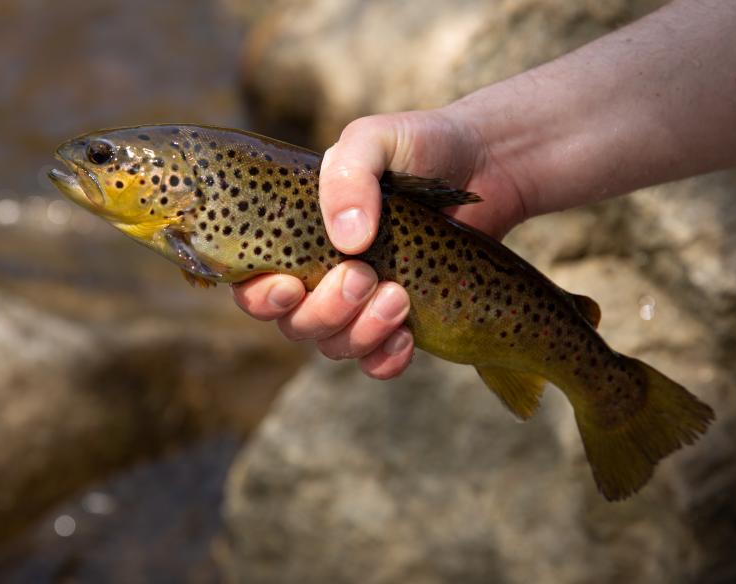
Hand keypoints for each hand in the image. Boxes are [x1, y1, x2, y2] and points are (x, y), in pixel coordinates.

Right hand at [232, 106, 526, 377]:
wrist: (484, 164)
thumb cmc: (417, 145)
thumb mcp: (375, 139)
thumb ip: (349, 175)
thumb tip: (347, 241)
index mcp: (294, 234)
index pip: (252, 283)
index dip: (260, 297)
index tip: (290, 285)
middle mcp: (318, 274)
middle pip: (294, 323)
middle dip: (324, 311)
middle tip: (363, 275)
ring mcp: (359, 302)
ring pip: (334, 345)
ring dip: (361, 332)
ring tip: (399, 295)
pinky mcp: (399, 322)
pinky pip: (376, 362)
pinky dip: (386, 359)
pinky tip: (406, 337)